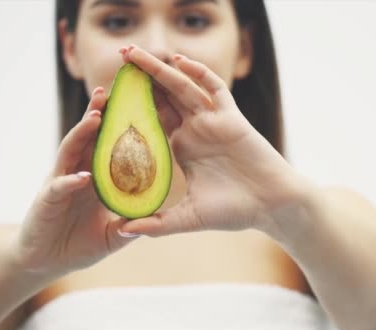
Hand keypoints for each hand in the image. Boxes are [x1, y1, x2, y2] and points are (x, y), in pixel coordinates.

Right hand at [12, 87, 136, 276]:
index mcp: (96, 175)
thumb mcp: (115, 232)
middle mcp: (78, 171)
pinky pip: (59, 186)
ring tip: (95, 117)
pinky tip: (83, 176)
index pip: (110, 143)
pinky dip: (70, 181)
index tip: (138, 103)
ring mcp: (61, 182)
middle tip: (113, 92)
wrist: (48, 261)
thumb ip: (134, 222)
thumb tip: (162, 213)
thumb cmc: (81, 242)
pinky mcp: (47, 200)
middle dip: (100, 113)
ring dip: (81, 134)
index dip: (121, 125)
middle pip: (89, 137)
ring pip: (70, 150)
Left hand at [118, 45, 303, 236]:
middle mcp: (194, 130)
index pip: (150, 122)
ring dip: (159, 69)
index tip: (103, 99)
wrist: (272, 206)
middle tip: (117, 59)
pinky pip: (215, 89)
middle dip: (140, 79)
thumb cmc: (234, 211)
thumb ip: (157, 223)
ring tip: (133, 53)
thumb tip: (121, 230)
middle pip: (162, 97)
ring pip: (181, 87)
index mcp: (181, 148)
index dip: (129, 109)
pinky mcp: (231, 118)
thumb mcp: (188, 217)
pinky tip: (178, 60)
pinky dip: (199, 73)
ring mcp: (212, 121)